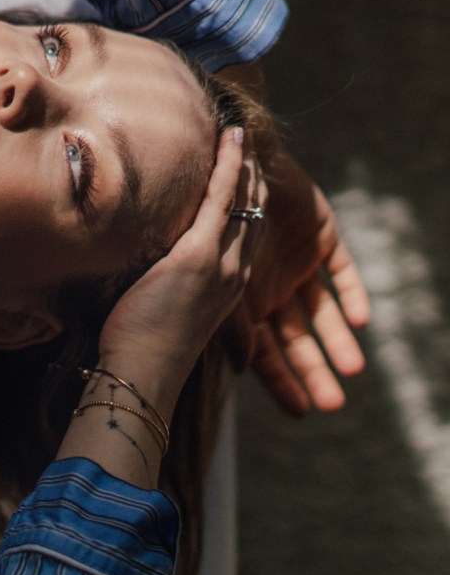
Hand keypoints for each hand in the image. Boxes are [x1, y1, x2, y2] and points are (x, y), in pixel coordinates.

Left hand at [97, 127, 263, 405]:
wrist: (142, 375)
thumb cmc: (140, 351)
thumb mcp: (162, 313)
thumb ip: (163, 289)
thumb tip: (142, 274)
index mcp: (225, 289)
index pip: (242, 236)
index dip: (246, 204)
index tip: (244, 176)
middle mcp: (231, 274)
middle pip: (250, 214)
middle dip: (251, 177)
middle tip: (249, 144)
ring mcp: (219, 264)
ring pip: (242, 200)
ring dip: (243, 164)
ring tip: (241, 134)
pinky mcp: (197, 255)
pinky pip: (221, 199)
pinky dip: (229, 166)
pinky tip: (231, 140)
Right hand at [233, 147, 369, 414]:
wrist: (237, 162)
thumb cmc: (215, 217)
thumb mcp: (214, 278)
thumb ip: (230, 320)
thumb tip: (247, 367)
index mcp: (241, 299)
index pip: (265, 348)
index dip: (281, 379)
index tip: (300, 412)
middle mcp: (270, 285)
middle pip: (297, 337)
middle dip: (313, 370)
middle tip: (331, 405)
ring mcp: (297, 262)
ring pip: (323, 310)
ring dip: (337, 340)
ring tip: (352, 370)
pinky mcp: (323, 236)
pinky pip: (343, 271)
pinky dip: (353, 295)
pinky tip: (361, 320)